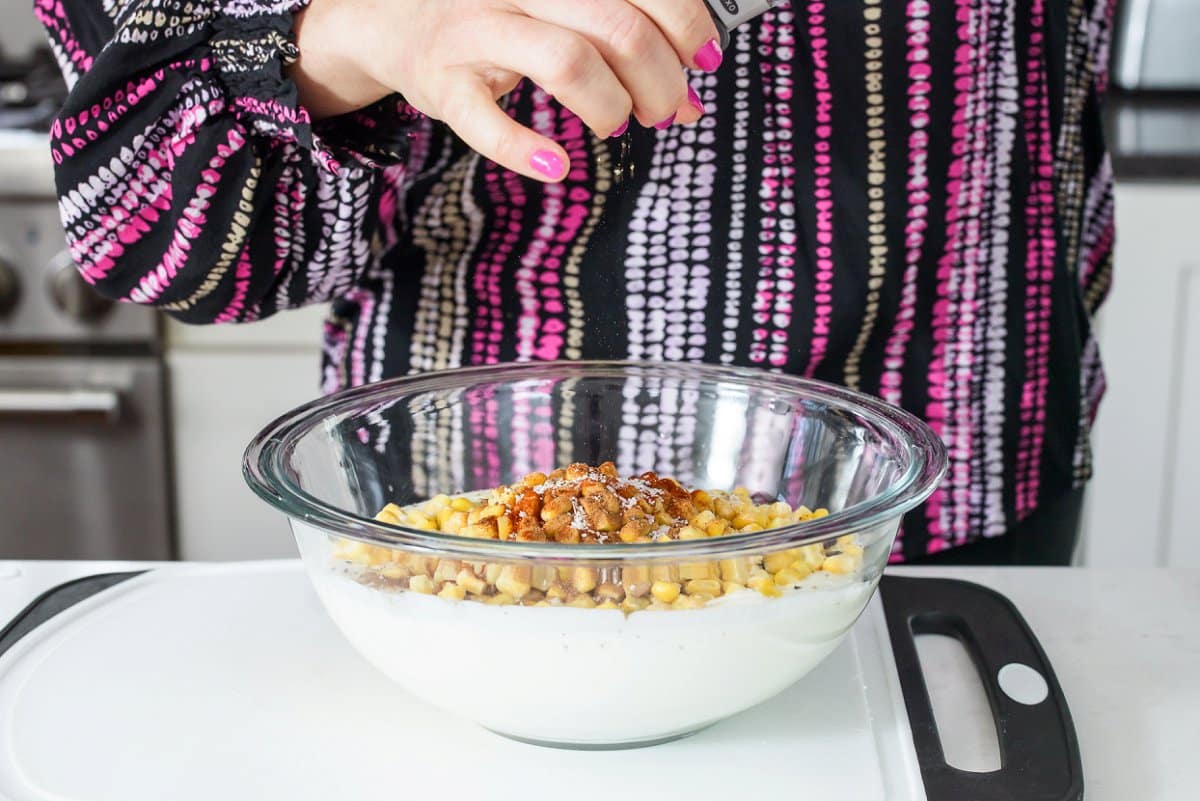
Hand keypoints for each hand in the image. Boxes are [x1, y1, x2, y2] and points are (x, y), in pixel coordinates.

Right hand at [289, 0, 721, 181]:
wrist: (393, 20)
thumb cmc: (498, 14)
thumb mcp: (562, 8)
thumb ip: (626, 39)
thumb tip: (692, 99)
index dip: (688, 27)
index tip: (701, 62)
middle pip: (618, 26)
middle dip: (659, 81)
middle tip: (662, 109)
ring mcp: (475, 30)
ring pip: (567, 61)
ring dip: (610, 106)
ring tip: (616, 124)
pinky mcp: (442, 83)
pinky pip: (487, 122)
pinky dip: (527, 150)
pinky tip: (556, 166)